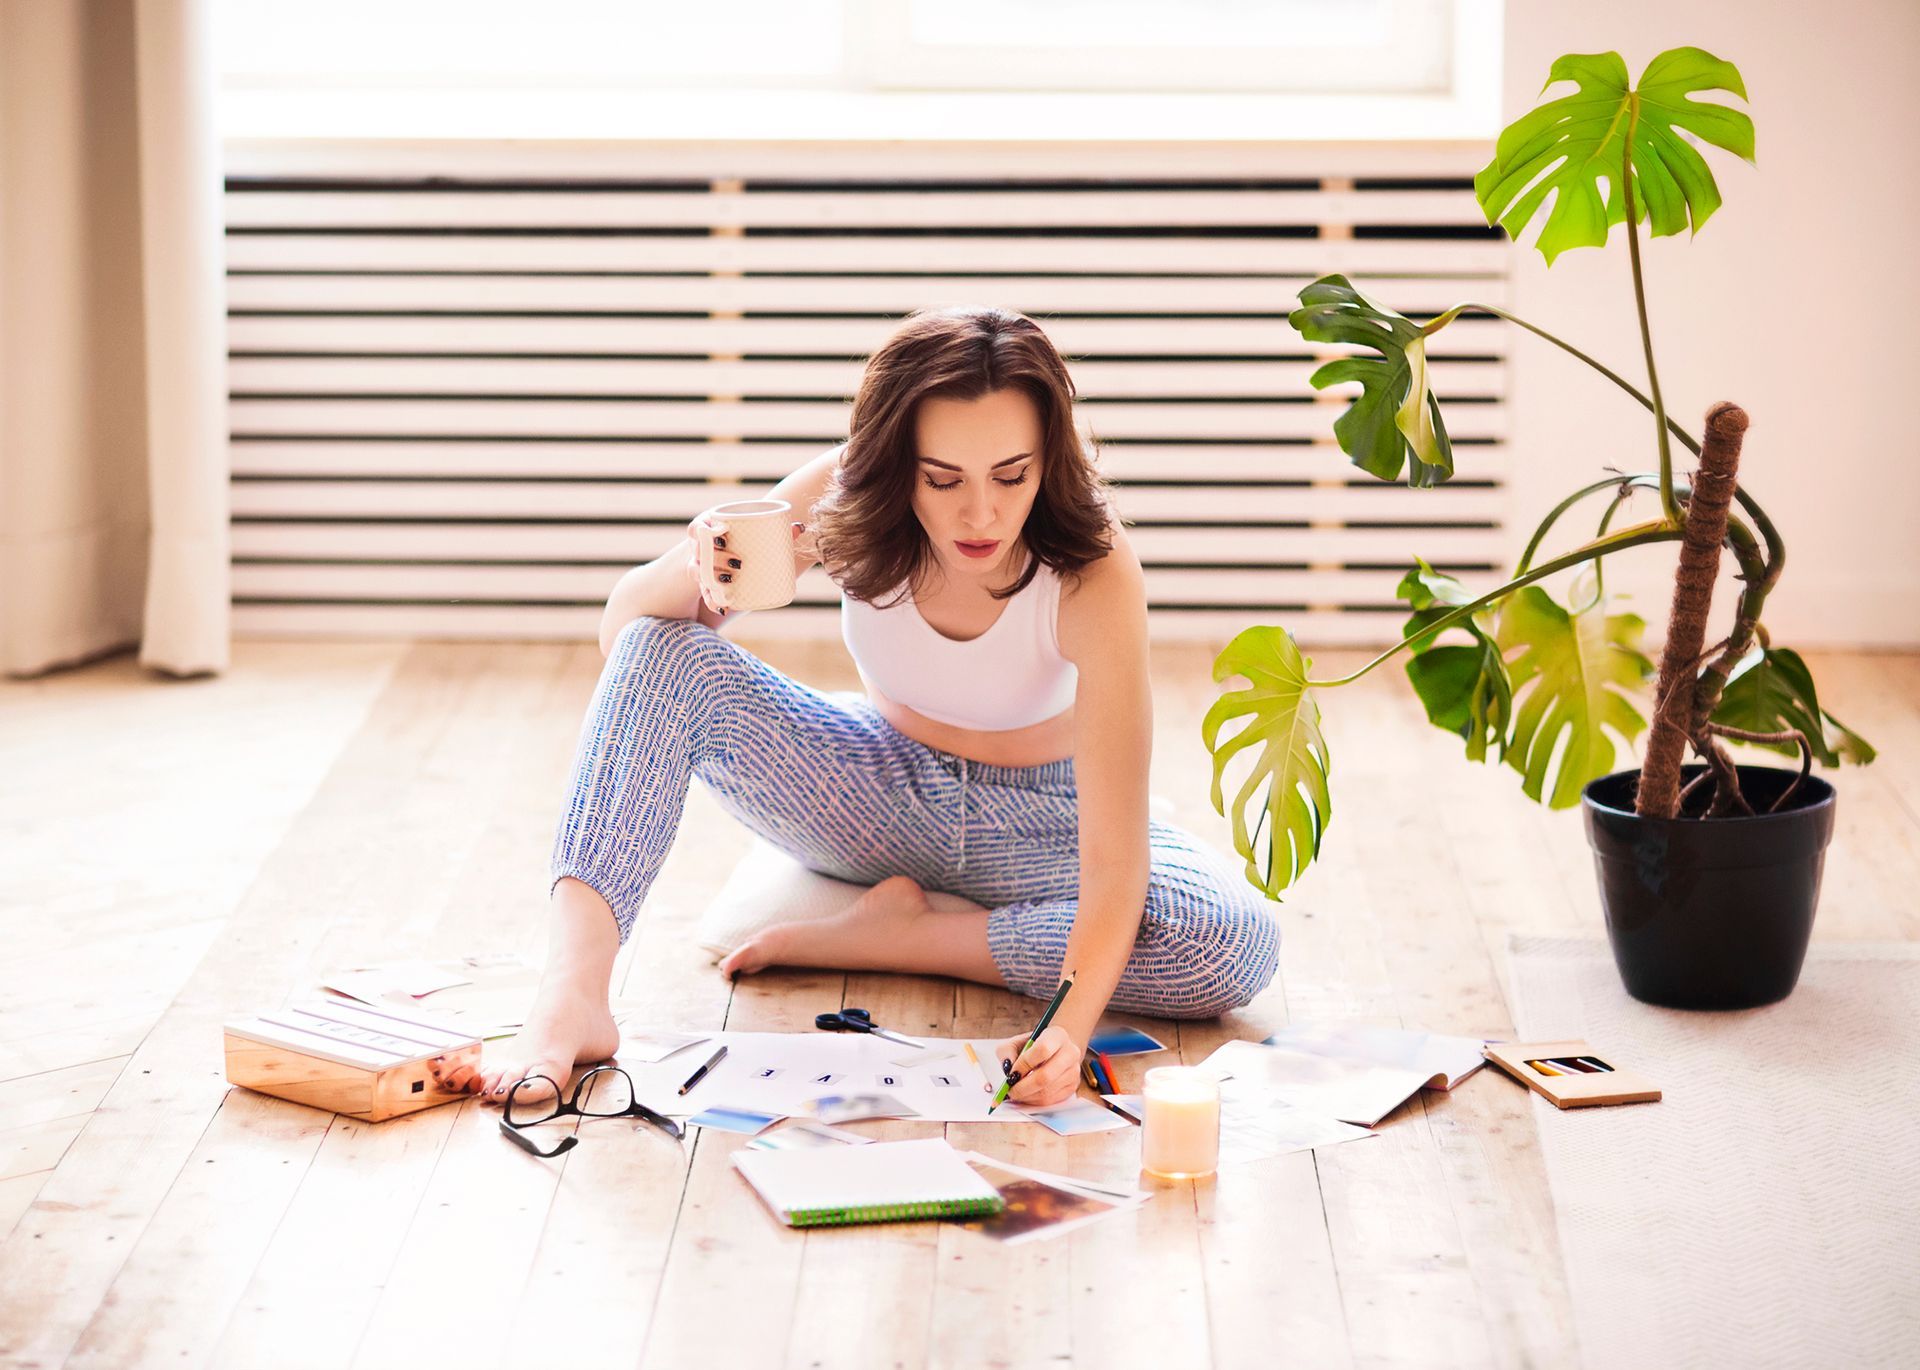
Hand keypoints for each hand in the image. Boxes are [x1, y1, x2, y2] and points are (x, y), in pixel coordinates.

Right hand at [683, 515, 807, 615]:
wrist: (734, 551)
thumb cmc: (746, 537)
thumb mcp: (757, 532)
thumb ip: (777, 529)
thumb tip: (800, 528)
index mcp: (708, 529)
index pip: (696, 528)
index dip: (702, 531)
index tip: (721, 534)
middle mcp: (700, 548)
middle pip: (699, 552)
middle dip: (716, 558)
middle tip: (737, 562)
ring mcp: (701, 567)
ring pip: (698, 572)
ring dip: (712, 578)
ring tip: (730, 581)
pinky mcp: (707, 584)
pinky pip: (705, 594)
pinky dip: (713, 601)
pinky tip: (723, 607)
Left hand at [992, 1024, 1081, 1107]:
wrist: (1057, 1049)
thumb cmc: (1035, 1045)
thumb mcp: (1017, 1041)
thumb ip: (1007, 1052)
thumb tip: (1007, 1068)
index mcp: (1057, 1036)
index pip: (1042, 1050)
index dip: (1024, 1064)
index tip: (1012, 1072)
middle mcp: (1070, 1053)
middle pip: (1045, 1076)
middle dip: (1022, 1087)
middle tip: (1010, 1090)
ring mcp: (1073, 1071)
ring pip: (1047, 1091)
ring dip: (1026, 1096)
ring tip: (1016, 1093)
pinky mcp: (1072, 1086)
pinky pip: (1050, 1100)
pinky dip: (1034, 1101)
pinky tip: (1026, 1096)